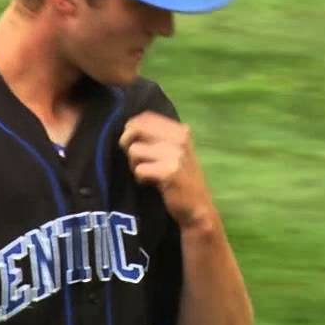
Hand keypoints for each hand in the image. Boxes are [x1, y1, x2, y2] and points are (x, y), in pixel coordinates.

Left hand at [118, 111, 216, 231]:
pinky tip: (151, 183)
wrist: (197, 208)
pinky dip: (141, 178)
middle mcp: (180, 138)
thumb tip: (128, 127)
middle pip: (135, 130)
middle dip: (129, 145)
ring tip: (148, 174)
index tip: (135, 144)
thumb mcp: (174, 152)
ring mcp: (176, 154)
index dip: (132, 128)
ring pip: (134, 151)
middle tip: (138, 161)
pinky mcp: (169, 172)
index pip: (145, 117)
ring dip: (135, 165)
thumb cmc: (181, 179)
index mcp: (181, 130)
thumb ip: (155, 137)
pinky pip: (139, 170)